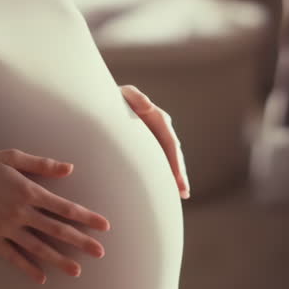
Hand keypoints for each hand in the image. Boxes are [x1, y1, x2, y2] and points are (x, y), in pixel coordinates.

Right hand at [0, 149, 109, 284]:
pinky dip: (27, 267)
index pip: (64, 207)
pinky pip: (13, 256)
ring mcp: (6, 227)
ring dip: (58, 259)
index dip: (86, 217)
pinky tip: (41, 277)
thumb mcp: (13, 157)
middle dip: (80, 241)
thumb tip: (69, 168)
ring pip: (38, 246)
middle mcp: (21, 211)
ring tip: (76, 271)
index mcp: (29, 190)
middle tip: (100, 252)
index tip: (103, 226)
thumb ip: (42, 164)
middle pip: (56, 229)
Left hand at [120, 84, 190, 199]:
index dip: (176, 161)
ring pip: (168, 159)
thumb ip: (135, 97)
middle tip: (183, 193)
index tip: (178, 178)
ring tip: (181, 194)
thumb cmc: (113, 98)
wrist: (104, 102)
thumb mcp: (123, 94)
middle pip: (173, 154)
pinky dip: (163, 174)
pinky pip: (158, 161)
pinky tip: (165, 189)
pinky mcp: (148, 146)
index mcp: (158, 118)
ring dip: (174, 176)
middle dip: (179, 173)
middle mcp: (161, 129)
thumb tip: (147, 104)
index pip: (170, 143)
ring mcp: (156, 138)